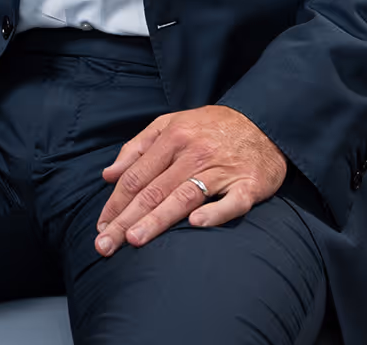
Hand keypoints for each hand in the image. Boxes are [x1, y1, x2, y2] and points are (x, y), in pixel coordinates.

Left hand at [94, 105, 286, 255]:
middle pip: (154, 190)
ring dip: (158, 220)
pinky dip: (214, 213)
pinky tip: (194, 225)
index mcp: (173, 138)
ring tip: (135, 241)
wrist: (265, 122)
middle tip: (105, 244)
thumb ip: (137, 147)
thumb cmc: (210, 127)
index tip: (101, 227)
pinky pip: (232, 202)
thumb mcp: (170, 124)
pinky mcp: (249, 185)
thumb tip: (108, 175)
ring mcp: (223, 169)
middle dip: (126, 220)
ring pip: (184, 197)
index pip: (136, 176)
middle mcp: (195, 153)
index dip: (116, 203)